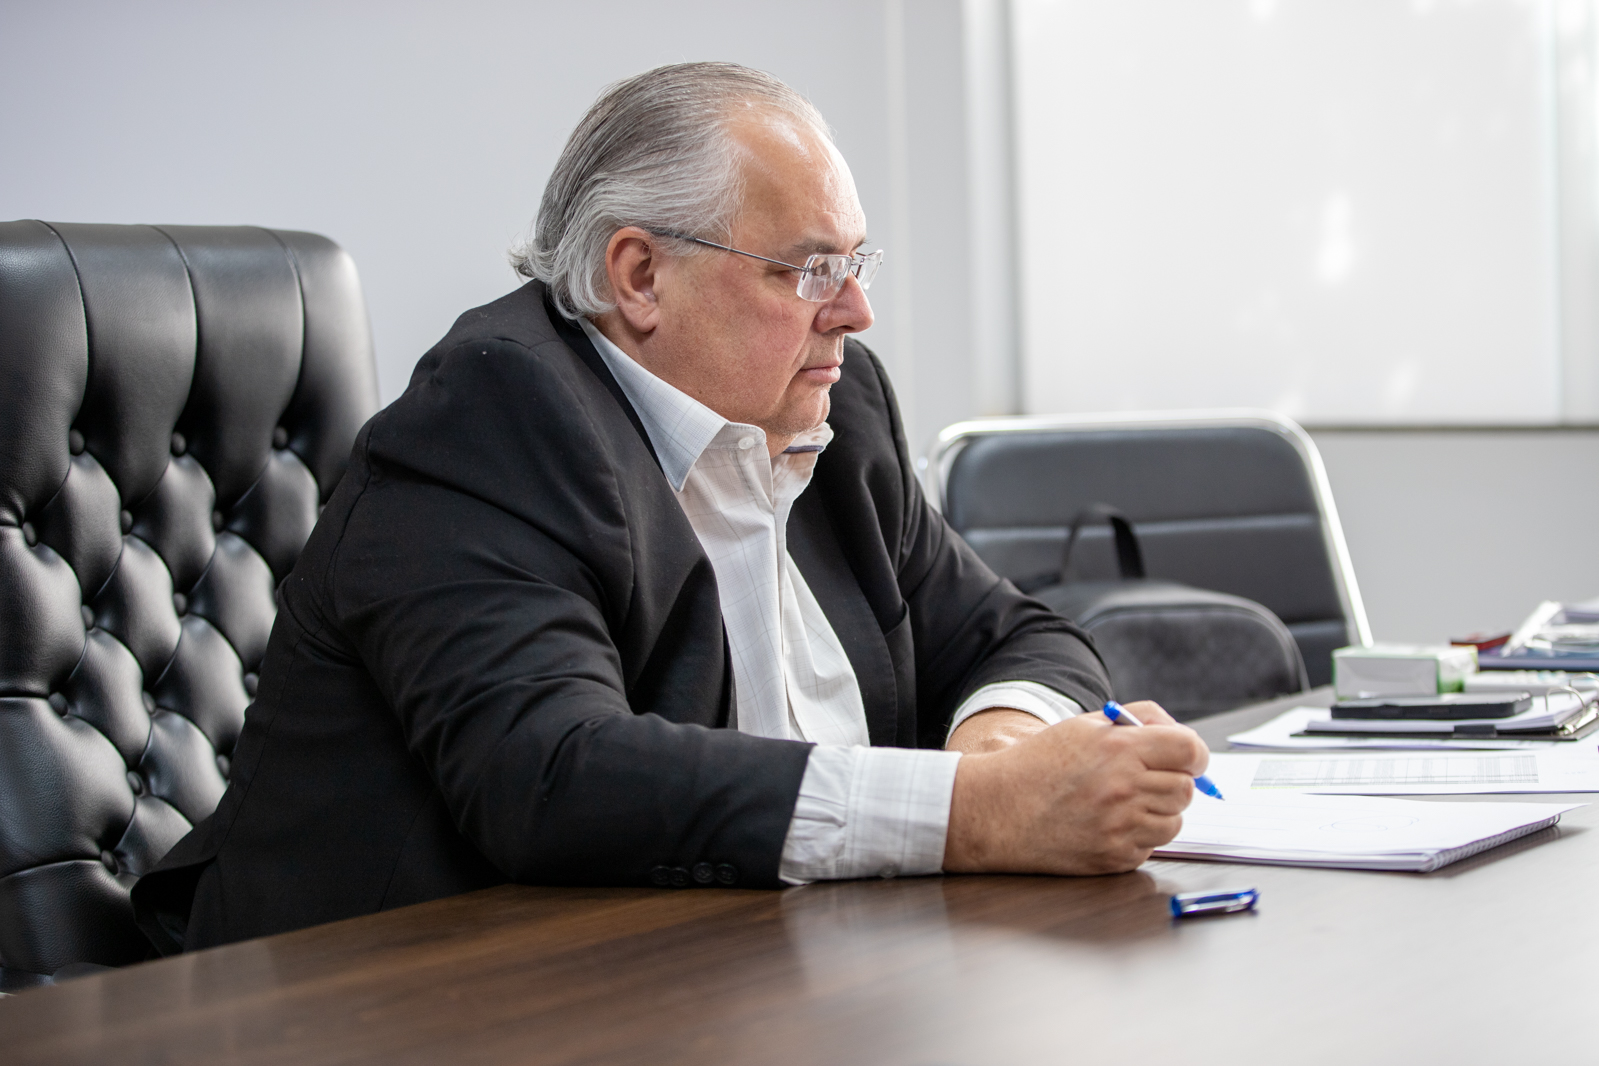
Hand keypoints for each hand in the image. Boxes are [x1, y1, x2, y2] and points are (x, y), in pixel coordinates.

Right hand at [942, 700, 1208, 875]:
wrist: (998, 809)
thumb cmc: (1040, 763)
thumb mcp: (1085, 726)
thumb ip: (1138, 720)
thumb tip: (1179, 734)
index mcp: (1120, 748)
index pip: (1190, 750)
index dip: (1193, 754)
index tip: (1184, 758)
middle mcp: (1124, 788)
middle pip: (1186, 789)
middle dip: (1173, 782)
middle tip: (1146, 780)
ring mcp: (1121, 827)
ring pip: (1174, 821)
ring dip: (1158, 812)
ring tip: (1123, 803)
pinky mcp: (1115, 857)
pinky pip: (1150, 846)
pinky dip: (1138, 836)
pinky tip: (1107, 824)